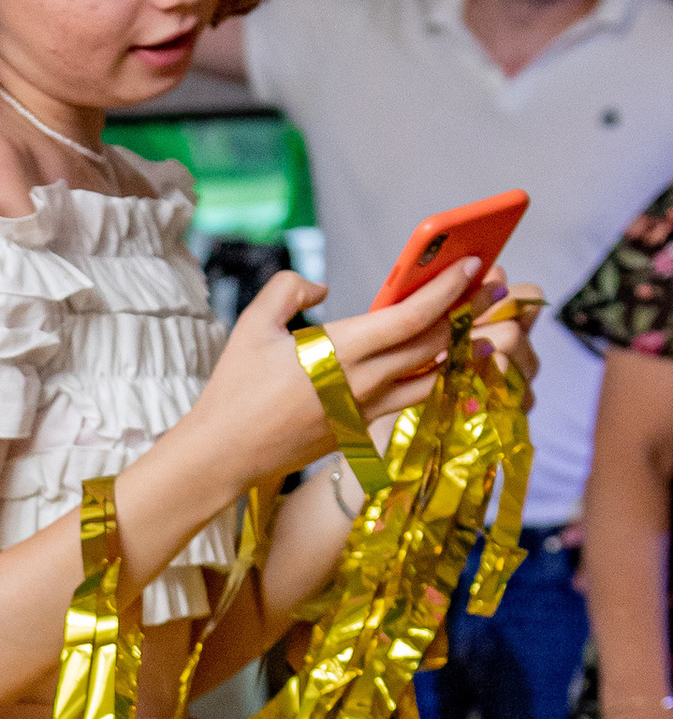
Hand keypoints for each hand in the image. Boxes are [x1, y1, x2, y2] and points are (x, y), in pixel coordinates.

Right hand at [192, 260, 481, 489]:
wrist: (225, 454)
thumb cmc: (234, 388)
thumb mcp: (253, 325)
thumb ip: (289, 289)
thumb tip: (322, 290)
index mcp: (340, 350)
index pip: (412, 316)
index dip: (448, 288)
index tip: (475, 265)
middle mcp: (363, 382)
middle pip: (435, 344)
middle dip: (469, 311)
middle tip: (495, 287)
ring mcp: (366, 410)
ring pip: (433, 377)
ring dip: (460, 350)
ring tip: (481, 326)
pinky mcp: (361, 428)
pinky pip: (411, 399)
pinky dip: (433, 377)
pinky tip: (441, 362)